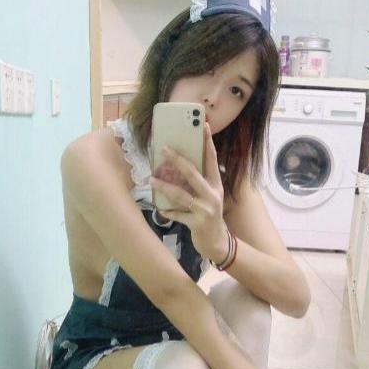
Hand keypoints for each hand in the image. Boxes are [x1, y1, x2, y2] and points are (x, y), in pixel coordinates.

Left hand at [149, 121, 227, 261]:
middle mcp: (212, 195)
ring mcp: (205, 210)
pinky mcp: (197, 224)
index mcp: (216, 185)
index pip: (212, 159)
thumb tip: (178, 165)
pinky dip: (167, 211)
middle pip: (193, 173)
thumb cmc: (209, 215)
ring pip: (181, 194)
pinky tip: (160, 208)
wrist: (217, 243)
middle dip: (178, 160)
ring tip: (151, 179)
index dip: (208, 142)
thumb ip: (198, 182)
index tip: (203, 126)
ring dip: (164, 186)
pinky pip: (177, 214)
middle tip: (164, 148)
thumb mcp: (209, 197)